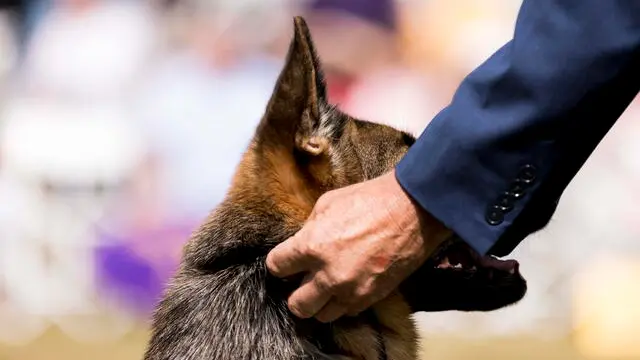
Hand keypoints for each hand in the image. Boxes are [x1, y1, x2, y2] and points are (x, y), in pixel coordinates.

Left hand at [265, 169, 450, 322]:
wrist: (412, 211)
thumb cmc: (370, 200)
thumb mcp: (328, 203)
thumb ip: (309, 227)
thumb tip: (301, 241)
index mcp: (312, 246)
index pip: (276, 267)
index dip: (279, 263)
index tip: (285, 262)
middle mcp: (328, 274)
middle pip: (296, 304)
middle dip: (295, 293)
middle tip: (302, 282)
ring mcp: (351, 290)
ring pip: (322, 315)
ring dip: (320, 302)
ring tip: (326, 287)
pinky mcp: (371, 297)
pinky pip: (348, 311)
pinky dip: (344, 302)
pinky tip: (348, 285)